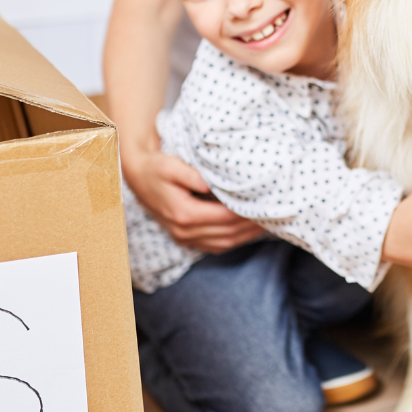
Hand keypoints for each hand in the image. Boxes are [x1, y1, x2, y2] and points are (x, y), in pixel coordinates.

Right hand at [124, 150, 262, 252]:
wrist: (138, 179)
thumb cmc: (156, 169)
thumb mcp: (170, 165)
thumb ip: (190, 174)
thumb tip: (210, 183)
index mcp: (184, 214)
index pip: (224, 217)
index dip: (246, 213)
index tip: (265, 203)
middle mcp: (185, 231)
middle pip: (228, 233)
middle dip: (252, 225)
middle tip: (273, 214)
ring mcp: (185, 238)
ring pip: (225, 243)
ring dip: (247, 235)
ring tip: (267, 223)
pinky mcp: (187, 239)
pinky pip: (216, 246)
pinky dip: (235, 240)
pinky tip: (249, 230)